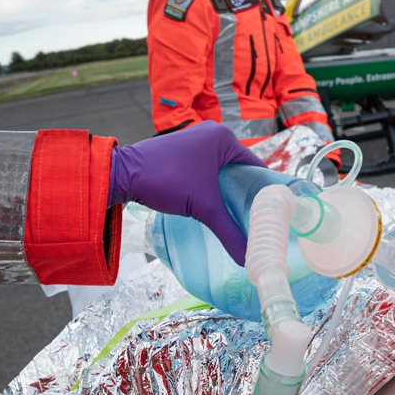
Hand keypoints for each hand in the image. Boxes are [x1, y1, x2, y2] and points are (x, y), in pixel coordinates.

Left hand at [109, 122, 263, 262]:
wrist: (124, 174)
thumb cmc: (166, 180)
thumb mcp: (204, 208)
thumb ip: (229, 232)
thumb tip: (248, 260)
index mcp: (225, 138)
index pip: (257, 168)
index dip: (264, 193)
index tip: (271, 215)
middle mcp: (213, 134)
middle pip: (240, 170)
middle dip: (246, 195)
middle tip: (255, 221)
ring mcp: (197, 141)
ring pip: (223, 172)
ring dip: (228, 192)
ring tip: (237, 217)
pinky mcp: (183, 151)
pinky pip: (208, 170)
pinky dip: (213, 187)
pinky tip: (215, 206)